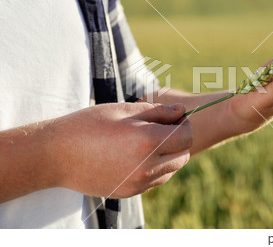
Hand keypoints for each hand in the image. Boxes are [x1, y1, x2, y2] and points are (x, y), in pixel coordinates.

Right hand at [51, 102, 192, 197]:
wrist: (56, 155)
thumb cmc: (89, 125)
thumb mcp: (124, 109)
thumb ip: (158, 111)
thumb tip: (181, 111)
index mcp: (148, 141)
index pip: (187, 136)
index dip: (185, 123)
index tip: (175, 117)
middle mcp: (148, 166)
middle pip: (183, 155)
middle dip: (180, 140)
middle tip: (163, 127)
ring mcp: (139, 183)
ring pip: (171, 170)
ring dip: (169, 155)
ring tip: (149, 141)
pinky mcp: (131, 192)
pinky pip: (156, 180)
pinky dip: (156, 168)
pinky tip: (138, 155)